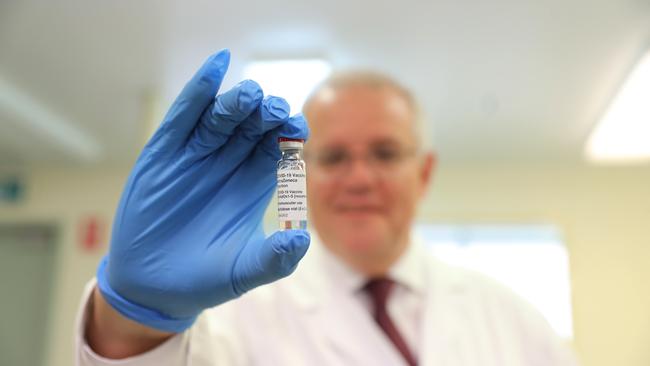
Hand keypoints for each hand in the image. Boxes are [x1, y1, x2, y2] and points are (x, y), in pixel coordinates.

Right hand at [96, 49, 309, 331]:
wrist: (153, 287)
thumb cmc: (204, 279)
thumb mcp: (244, 271)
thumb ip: (274, 258)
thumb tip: (303, 238)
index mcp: (255, 181)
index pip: (278, 146)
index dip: (289, 134)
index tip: (298, 131)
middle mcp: (229, 161)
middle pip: (254, 125)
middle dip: (267, 114)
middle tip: (275, 112)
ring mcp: (198, 153)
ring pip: (223, 115)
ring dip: (238, 101)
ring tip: (251, 97)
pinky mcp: (165, 152)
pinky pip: (185, 115)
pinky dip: (199, 91)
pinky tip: (215, 67)